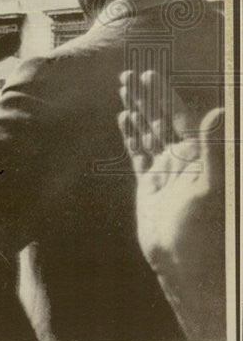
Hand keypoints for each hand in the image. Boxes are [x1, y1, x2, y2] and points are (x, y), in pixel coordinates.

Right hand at [118, 70, 224, 340]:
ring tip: (123, 89)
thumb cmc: (206, 234)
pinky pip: (139, 153)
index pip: (180, 118)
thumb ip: (213, 150)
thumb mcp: (210, 188)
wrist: (184, 266)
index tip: (149, 75)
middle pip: (162, 120)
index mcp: (201, 158)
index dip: (164, 96)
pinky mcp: (151, 184)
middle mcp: (185, 160)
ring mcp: (167, 170)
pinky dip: (131, 135)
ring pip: (148, 133)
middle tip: (130, 74)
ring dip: (136, 111)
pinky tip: (124, 118)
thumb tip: (217, 111)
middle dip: (146, 97)